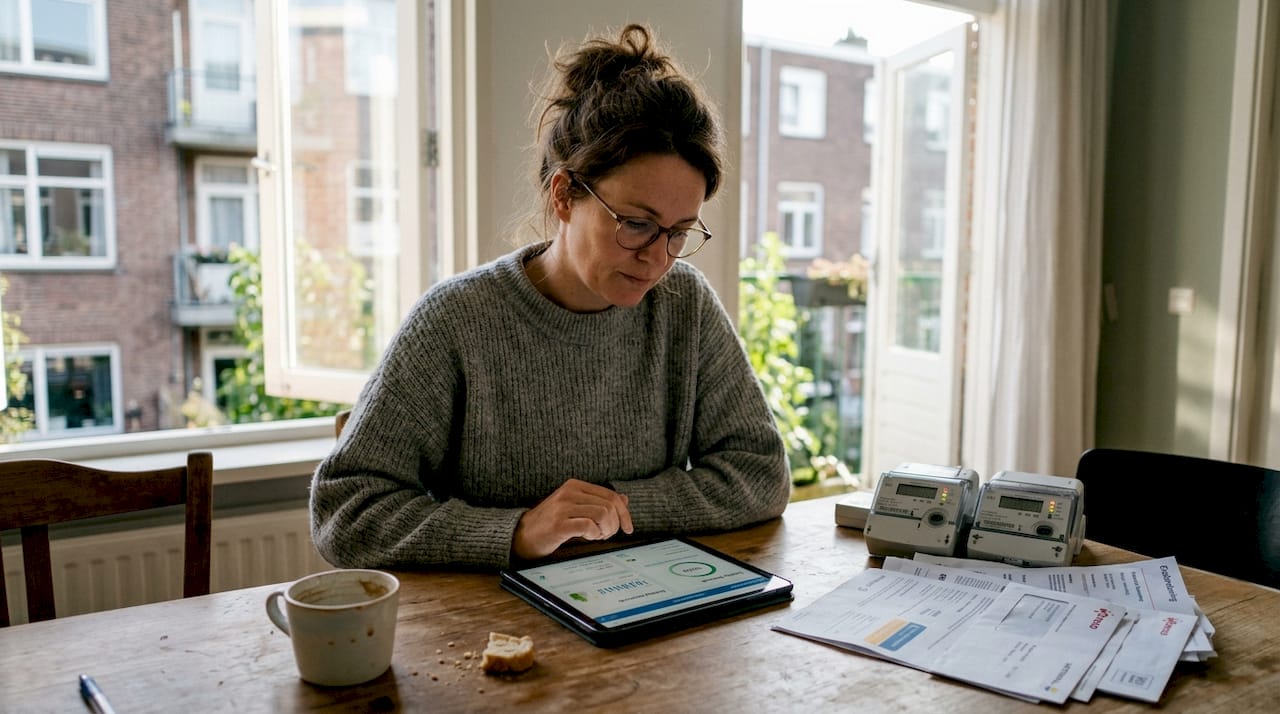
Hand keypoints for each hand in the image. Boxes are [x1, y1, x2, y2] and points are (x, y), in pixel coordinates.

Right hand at [512, 479, 633, 559]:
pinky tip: (587, 537)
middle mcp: (569, 492)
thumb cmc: (551, 522)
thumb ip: (599, 502)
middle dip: (614, 524)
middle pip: (609, 505)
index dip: (624, 513)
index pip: (611, 495)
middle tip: (605, 535)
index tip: (628, 528)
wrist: (522, 535)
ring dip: (605, 530)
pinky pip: (589, 526)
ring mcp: (563, 507)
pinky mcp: (559, 524)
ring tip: (596, 536)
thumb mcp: (577, 508)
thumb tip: (624, 499)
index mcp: (575, 485)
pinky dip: (594, 535)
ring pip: (602, 514)